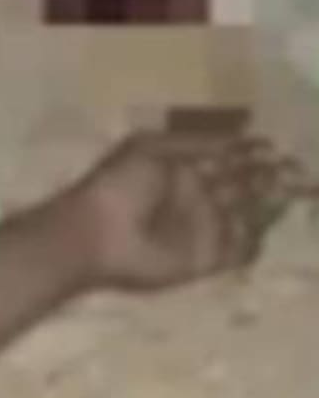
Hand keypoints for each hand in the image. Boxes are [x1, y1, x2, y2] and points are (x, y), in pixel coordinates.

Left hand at [67, 124, 308, 292]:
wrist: (98, 234)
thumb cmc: (120, 184)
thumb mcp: (152, 148)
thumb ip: (195, 143)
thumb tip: (238, 138)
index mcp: (182, 166)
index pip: (226, 156)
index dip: (251, 151)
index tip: (276, 146)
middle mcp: (197, 195)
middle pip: (242, 185)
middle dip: (270, 176)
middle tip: (299, 169)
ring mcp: (203, 227)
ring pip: (247, 215)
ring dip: (270, 205)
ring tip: (297, 191)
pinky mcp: (205, 259)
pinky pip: (238, 251)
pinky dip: (255, 242)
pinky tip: (271, 229)